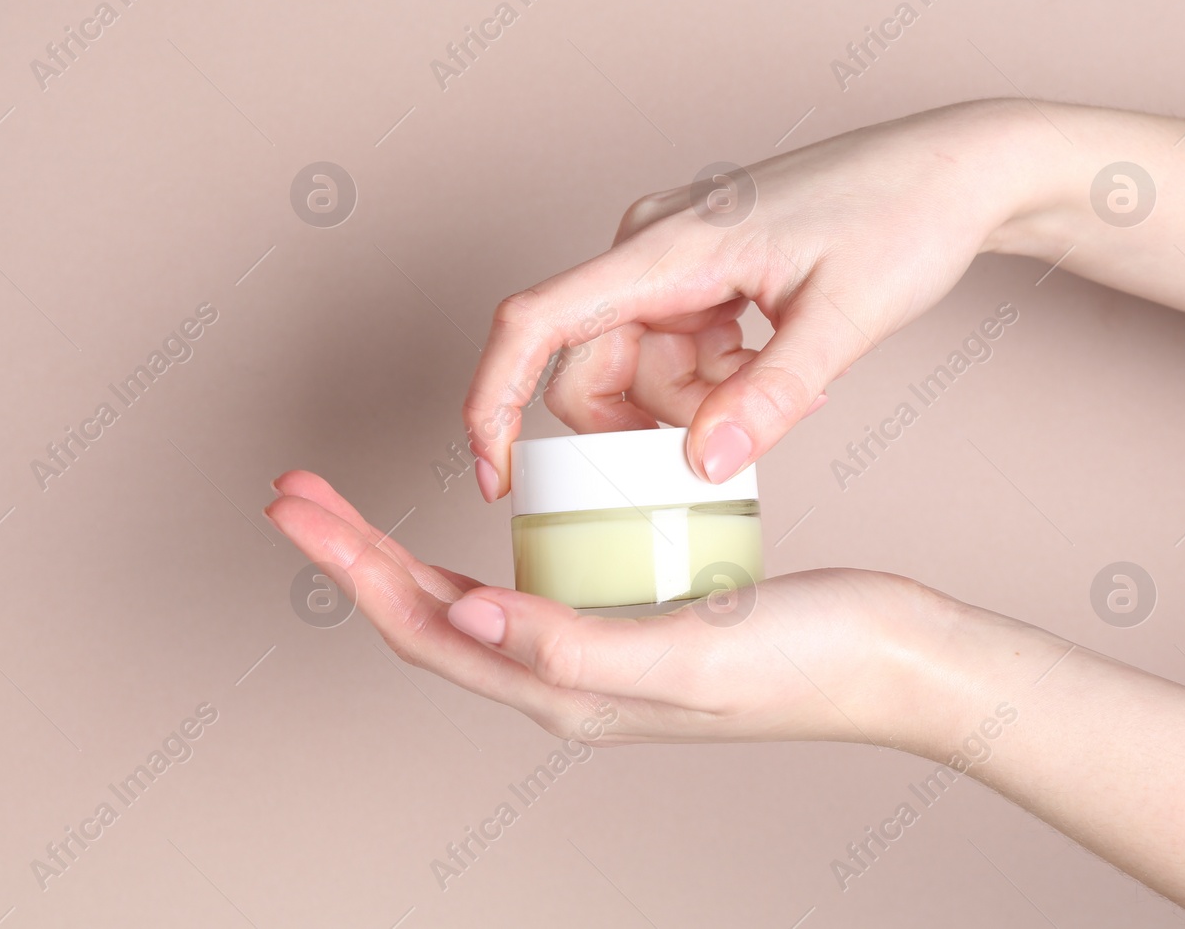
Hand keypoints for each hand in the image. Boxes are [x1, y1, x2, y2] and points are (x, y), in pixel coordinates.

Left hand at [266, 470, 977, 753]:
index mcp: (564, 692)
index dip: (351, 564)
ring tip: (349, 507)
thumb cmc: (803, 659)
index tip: (295, 503)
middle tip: (294, 492)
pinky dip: (470, 552)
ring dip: (395, 553)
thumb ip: (572, 647)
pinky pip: (523, 588)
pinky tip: (474, 520)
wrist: (890, 659)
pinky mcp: (624, 622)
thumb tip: (462, 617)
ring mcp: (592, 655)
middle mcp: (564, 681)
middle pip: (424, 615)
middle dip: (351, 554)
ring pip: (463, 603)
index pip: (423, 626)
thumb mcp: (685, 654)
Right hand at [463, 97, 1057, 496]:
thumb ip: (771, 396)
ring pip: (635, 369)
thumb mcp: (845, 318)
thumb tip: (703, 467)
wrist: (954, 169)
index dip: (493, 401)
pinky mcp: (697, 274)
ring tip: (786, 385)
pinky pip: (670, 352)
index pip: (535, 323)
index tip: (493, 473)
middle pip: (590, 367)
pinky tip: (776, 361)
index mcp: (667, 248)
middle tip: (738, 433)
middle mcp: (650, 247)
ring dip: (693, 403)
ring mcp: (671, 260)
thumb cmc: (904, 217)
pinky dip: (713, 381)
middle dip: (650, 422)